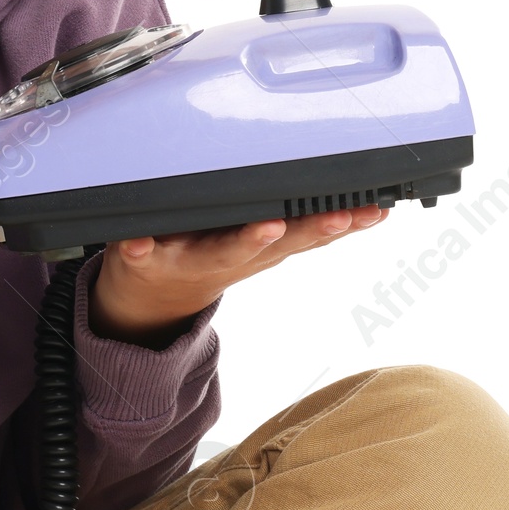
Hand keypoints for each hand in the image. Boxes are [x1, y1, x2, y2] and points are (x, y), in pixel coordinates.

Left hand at [87, 207, 389, 347]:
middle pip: (275, 245)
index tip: (371, 211)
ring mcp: (188, 259)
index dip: (339, 225)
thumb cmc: (213, 257)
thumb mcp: (264, 247)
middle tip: (336, 216)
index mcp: (261, 248)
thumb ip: (306, 227)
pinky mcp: (144, 259)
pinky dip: (137, 248)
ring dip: (243, 242)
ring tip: (265, 226)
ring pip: (220, 251)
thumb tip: (373, 209)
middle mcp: (231, 255)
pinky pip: (140, 253)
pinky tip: (135, 242)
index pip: (307, 234)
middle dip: (305, 230)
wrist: (151, 301)